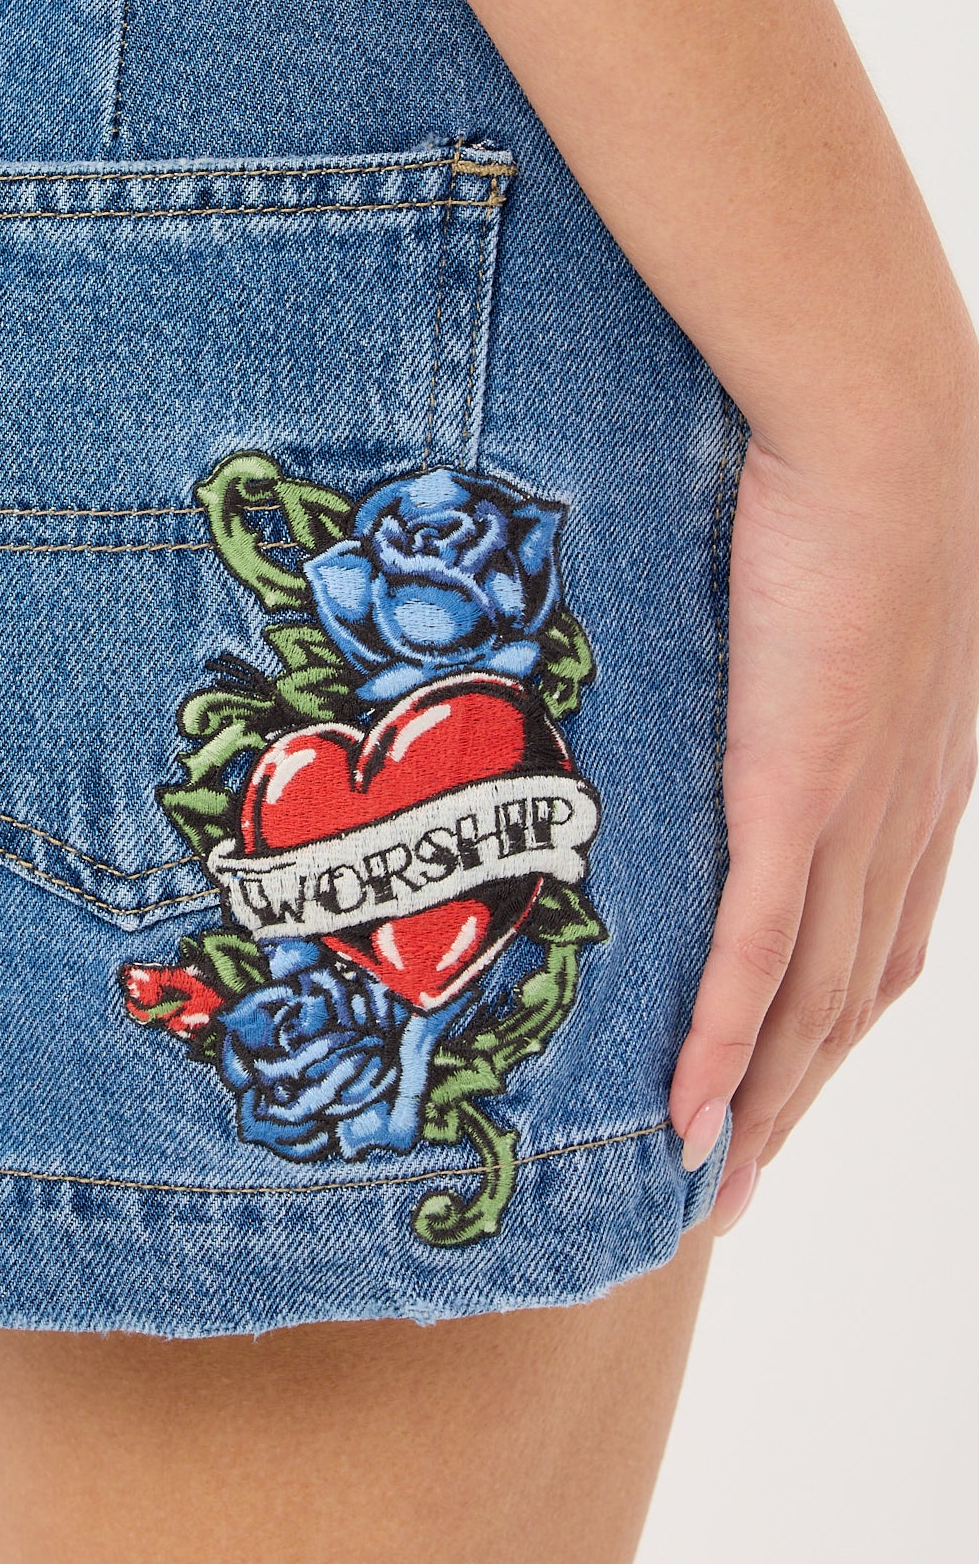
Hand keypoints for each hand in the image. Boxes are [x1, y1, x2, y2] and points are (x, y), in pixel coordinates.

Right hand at [669, 410, 978, 1228]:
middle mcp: (901, 819)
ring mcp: (854, 813)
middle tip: (736, 1180)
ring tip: (706, 1180)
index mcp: (920, 777)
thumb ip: (823, 654)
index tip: (782, 1087)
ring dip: (762, 1103)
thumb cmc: (865, 479)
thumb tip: (759, 661)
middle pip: (853, 1002)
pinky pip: (762, 953)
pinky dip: (724, 1044)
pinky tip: (687, 1110)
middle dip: (796, 1101)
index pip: (882, 940)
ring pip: (813, 1003)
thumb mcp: (858, 588)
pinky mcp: (798, 793)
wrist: (888, 427)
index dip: (833, 1031)